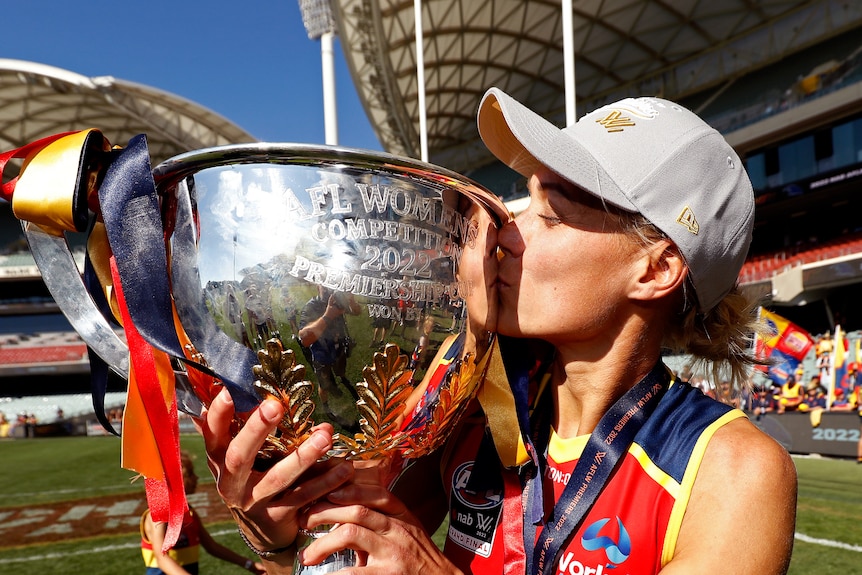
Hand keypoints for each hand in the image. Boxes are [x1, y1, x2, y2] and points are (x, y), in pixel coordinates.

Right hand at [198, 388, 353, 553]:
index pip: (212, 434)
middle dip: (256, 430)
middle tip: (275, 405)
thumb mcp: (238, 457)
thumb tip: (235, 385)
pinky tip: (344, 467)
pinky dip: (325, 482)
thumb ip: (239, 427)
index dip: (218, 414)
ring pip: (278, 478)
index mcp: (220, 460)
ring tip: (325, 436)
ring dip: (303, 456)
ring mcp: (253, 502)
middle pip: (239, 456)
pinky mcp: (278, 517)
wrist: (261, 533)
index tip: (227, 390)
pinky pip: (304, 497)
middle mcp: (231, 482)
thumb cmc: (251, 479)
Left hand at [297, 461, 461, 574]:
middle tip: (304, 521)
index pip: (374, 493)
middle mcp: (398, 529)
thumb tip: (348, 510)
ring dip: (322, 543)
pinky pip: (354, 572)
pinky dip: (334, 573)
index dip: (348, 489)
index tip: (325, 491)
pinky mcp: (389, 574)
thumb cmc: (422, 560)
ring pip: (350, 533)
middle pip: (356, 509)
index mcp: (402, 516)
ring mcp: (394, 552)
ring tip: (307, 556)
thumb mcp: (409, 531)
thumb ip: (385, 519)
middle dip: (324, 512)